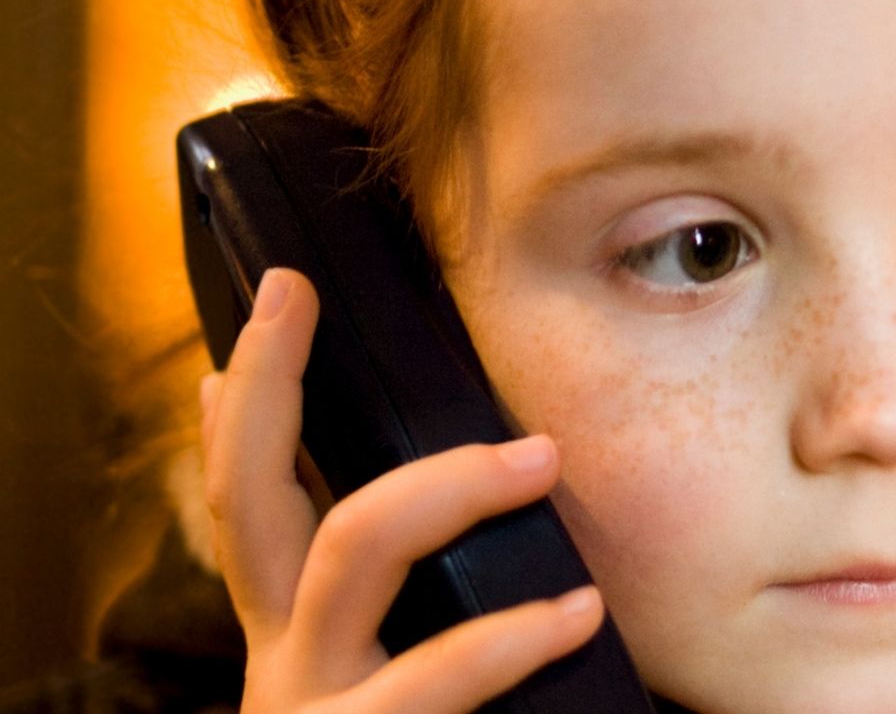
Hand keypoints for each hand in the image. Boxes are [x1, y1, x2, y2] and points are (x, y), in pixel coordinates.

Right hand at [198, 268, 602, 712]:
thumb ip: (416, 597)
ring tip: (537, 457)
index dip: (246, 398)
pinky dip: (509, 641)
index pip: (253, 498)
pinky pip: (437, 682)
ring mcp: (319, 708)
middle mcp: (291, 665)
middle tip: (296, 297)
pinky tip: (574, 613)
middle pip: (254, 500)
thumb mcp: (396, 673)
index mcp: (300, 639)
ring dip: (443, 487)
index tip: (275, 300)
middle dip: (267, 385)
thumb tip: (494, 491)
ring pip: (351, 558)